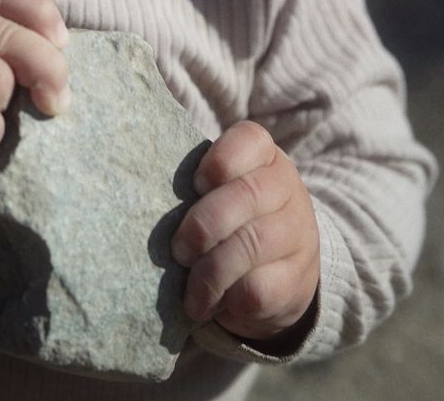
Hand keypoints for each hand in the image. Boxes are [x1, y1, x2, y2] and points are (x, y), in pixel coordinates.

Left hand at [172, 121, 319, 342]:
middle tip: (179, 250)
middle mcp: (288, 188)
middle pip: (246, 196)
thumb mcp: (222, 190)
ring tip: (191, 290)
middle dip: (203, 226)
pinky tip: (218, 303)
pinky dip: (229, 300)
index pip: (249, 140)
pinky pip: (258, 289)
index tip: (194, 185)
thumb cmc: (235, 217)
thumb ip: (197, 184)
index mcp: (265, 156)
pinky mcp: (298, 281)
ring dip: (209, 272)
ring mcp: (298, 234)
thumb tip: (145, 191)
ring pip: (250, 246)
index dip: (218, 162)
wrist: (285, 267)